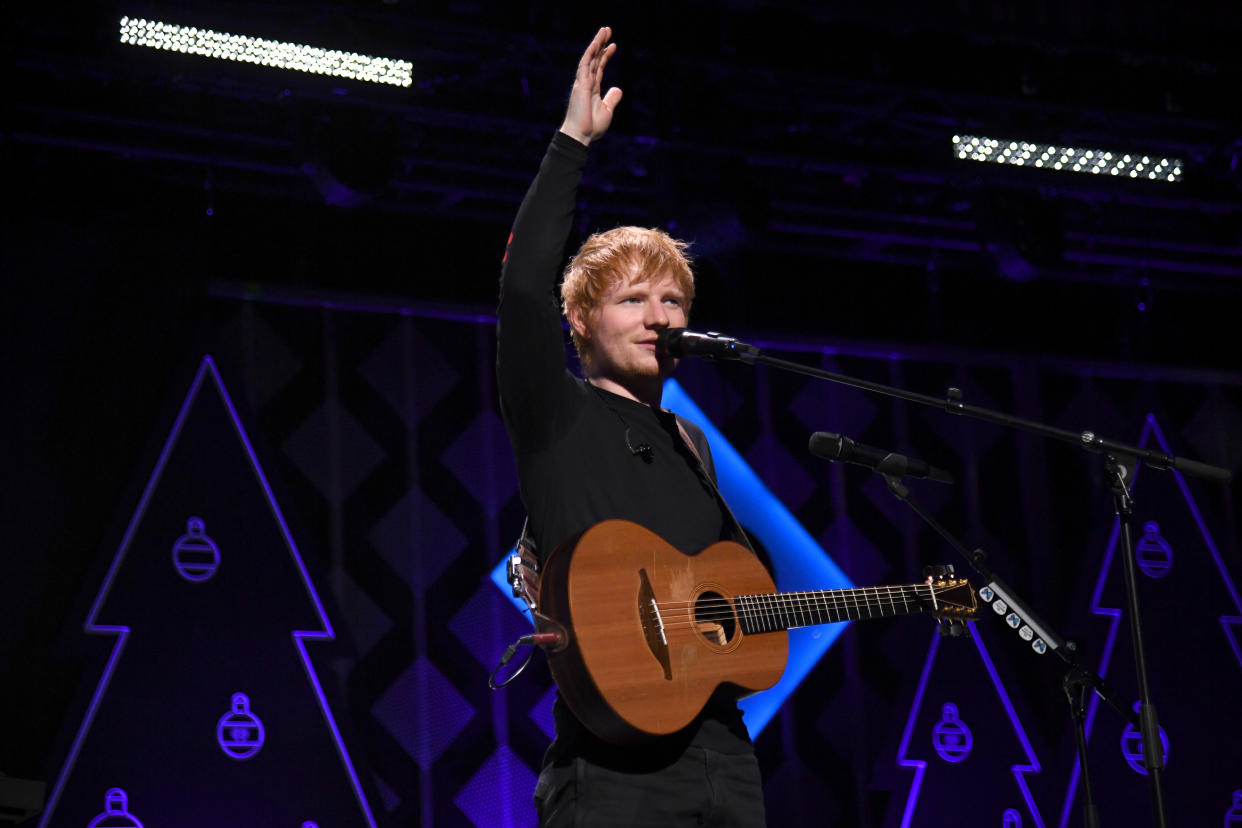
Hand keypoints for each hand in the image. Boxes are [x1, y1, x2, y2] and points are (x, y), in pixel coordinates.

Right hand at [559, 27, 622, 146]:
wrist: (581, 136)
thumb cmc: (592, 127)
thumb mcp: (607, 110)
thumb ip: (612, 98)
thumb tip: (618, 88)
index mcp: (592, 89)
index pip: (599, 68)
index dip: (605, 56)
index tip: (613, 45)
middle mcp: (586, 83)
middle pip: (594, 59)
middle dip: (601, 44)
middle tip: (607, 30)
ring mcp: (582, 83)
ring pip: (589, 58)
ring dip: (596, 44)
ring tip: (604, 31)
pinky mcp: (580, 85)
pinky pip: (584, 66)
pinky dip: (590, 54)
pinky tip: (596, 43)